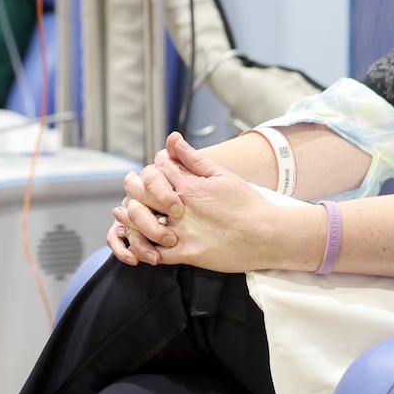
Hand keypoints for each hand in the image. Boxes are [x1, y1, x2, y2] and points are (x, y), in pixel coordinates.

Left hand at [123, 132, 288, 273]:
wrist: (267, 234)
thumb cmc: (248, 204)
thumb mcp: (223, 175)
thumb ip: (195, 159)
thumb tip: (174, 139)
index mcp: (189, 186)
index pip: (157, 168)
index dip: (153, 165)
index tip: (154, 168)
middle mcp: (181, 208)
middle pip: (142, 193)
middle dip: (133, 188)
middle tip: (131, 188)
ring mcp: (182, 232)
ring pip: (142, 224)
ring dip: (131, 219)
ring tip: (126, 216)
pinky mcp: (188, 254)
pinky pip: (156, 254)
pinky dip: (144, 249)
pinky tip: (142, 244)